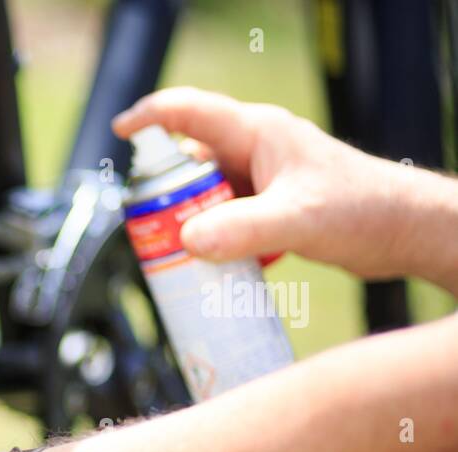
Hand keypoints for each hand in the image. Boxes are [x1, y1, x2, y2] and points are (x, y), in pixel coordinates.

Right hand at [112, 86, 435, 281]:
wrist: (405, 231)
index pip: (190, 112)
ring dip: (186, 224)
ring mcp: (261, 181)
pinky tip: (212, 268)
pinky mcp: (268, 209)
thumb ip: (242, 230)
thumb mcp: (298, 220)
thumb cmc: (364, 210)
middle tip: (151, 231)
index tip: (119, 134)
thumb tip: (187, 241)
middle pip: (188, 165)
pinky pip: (223, 220)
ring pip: (203, 197)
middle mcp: (255, 151)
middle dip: (162, 197)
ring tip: (178, 257)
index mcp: (258, 134)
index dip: (149, 117)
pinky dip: (210, 242)